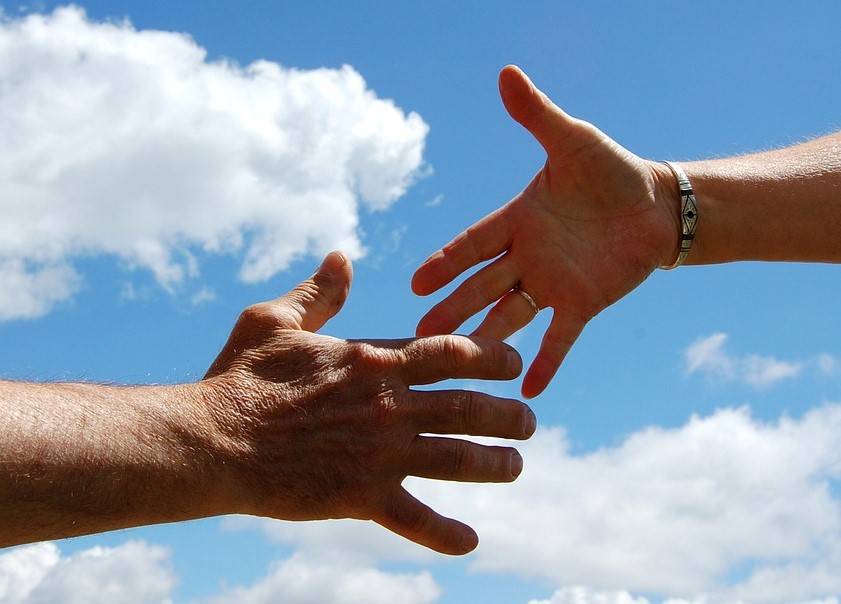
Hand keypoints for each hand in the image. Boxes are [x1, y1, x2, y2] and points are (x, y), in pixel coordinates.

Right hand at [201, 251, 534, 554]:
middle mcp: (388, 406)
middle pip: (467, 407)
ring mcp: (379, 454)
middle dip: (507, 414)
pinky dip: (445, 534)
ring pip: (456, 459)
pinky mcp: (361, 496)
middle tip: (529, 420)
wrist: (212, 441)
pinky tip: (471, 542)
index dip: (491, 357)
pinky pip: (414, 518)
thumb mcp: (274, 320)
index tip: (514, 362)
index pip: (451, 354)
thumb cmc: (238, 377)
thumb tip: (342, 258)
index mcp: (372, 361)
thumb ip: (318, 292)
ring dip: (494, 463)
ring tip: (517, 465)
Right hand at [412, 65, 679, 397]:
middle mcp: (526, 256)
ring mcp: (551, 283)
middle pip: (481, 286)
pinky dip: (547, 360)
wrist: (656, 205)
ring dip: (485, 340)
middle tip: (418, 334)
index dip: (447, 261)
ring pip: (509, 315)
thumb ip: (537, 116)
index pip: (473, 243)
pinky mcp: (582, 303)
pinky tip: (530, 390)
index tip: (416, 282)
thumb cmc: (611, 170)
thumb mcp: (573, 140)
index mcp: (517, 219)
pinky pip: (560, 336)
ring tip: (458, 367)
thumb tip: (506, 73)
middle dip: (452, 309)